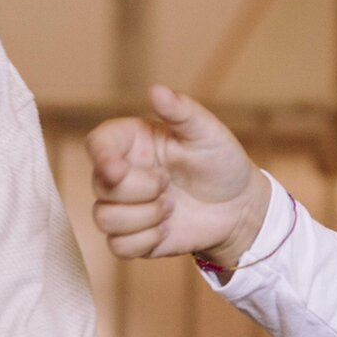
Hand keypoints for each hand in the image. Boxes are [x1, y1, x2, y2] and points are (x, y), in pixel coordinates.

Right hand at [86, 86, 270, 266]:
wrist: (238, 207)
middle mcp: (122, 173)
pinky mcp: (133, 237)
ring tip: (171, 206)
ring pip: (104, 218)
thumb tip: (156, 89)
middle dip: (138, 189)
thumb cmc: (221, 162)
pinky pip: (118, 246)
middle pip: (99, 185)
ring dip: (143, 217)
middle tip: (168, 183)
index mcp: (133, 142)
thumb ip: (181, 112)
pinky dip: (146, 240)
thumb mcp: (207, 132)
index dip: (100, 157)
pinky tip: (168, 228)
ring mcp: (125, 207)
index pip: (97, 144)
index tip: (117, 168)